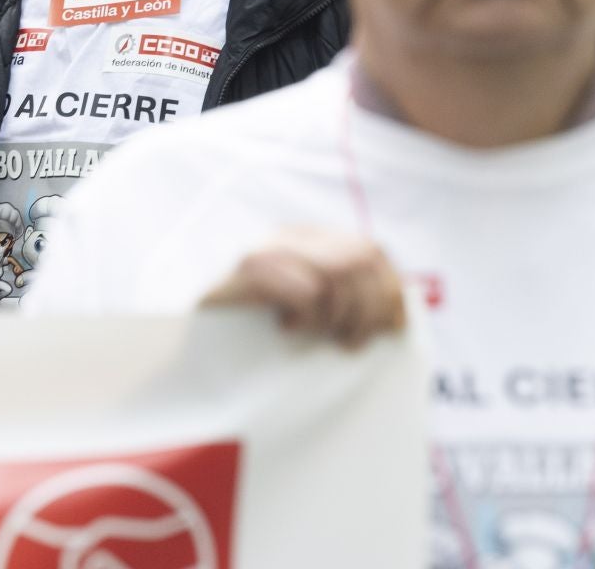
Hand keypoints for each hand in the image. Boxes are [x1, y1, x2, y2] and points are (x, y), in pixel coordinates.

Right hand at [201, 228, 405, 348]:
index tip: (392, 329)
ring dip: (341, 317)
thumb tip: (400, 307)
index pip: (371, 251)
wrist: (194, 354)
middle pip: (361, 259)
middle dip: (369, 309)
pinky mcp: (249, 270)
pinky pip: (306, 289)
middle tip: (349, 344)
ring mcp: (266, 249)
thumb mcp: (311, 313)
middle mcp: (288, 238)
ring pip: (338, 273)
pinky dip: (308, 316)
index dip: (390, 290)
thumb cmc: (255, 340)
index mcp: (307, 241)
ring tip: (322, 339)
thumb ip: (345, 299)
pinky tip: (286, 329)